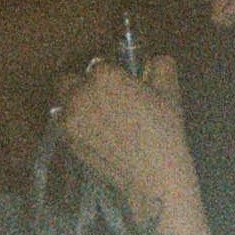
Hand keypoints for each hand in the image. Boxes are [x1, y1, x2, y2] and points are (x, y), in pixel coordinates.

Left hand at [52, 53, 192, 226]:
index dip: (110, 74)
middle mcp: (80, 92)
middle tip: (104, 100)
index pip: (99, 64)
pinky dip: (75, 125)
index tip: (120, 86)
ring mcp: (69, 117)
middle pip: (72, 80)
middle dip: (84, 85)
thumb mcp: (170, 92)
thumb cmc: (163, 131)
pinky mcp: (66, 139)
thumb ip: (161, 66)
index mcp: (104, 75)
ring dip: (76, 105)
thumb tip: (154, 60)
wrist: (152, 173)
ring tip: (98, 119)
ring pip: (65, 102)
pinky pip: (65, 123)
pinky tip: (95, 135)